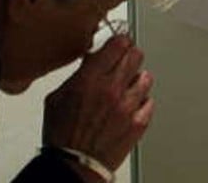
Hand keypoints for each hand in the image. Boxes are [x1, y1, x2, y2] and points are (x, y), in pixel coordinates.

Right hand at [42, 35, 154, 172]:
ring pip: (146, 77)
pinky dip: (142, 102)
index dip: (120, 41)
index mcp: (90, 80)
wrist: (73, 164)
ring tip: (127, 88)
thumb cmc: (63, 135)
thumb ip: (78, 74)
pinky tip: (131, 107)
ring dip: (137, 80)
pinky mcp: (139, 122)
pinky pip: (150, 102)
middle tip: (125, 62)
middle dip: (130, 56)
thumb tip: (93, 59)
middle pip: (136, 55)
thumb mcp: (57, 97)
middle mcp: (112, 89)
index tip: (119, 43)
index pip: (118, 44)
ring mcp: (128, 106)